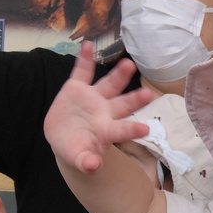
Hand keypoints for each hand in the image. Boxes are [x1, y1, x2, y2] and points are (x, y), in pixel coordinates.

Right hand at [44, 41, 153, 174]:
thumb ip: (86, 162)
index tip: (146, 128)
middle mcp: (105, 112)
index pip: (122, 129)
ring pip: (109, 84)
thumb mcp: (78, 157)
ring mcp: (93, 97)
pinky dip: (84, 59)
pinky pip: (82, 71)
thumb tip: (92, 167)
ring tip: (128, 64)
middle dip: (135, 99)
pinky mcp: (78, 87)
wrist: (64, 136)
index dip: (132, 129)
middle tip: (148, 93)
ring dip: (118, 75)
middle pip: (123, 104)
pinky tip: (88, 45)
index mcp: (107, 130)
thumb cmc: (76, 148)